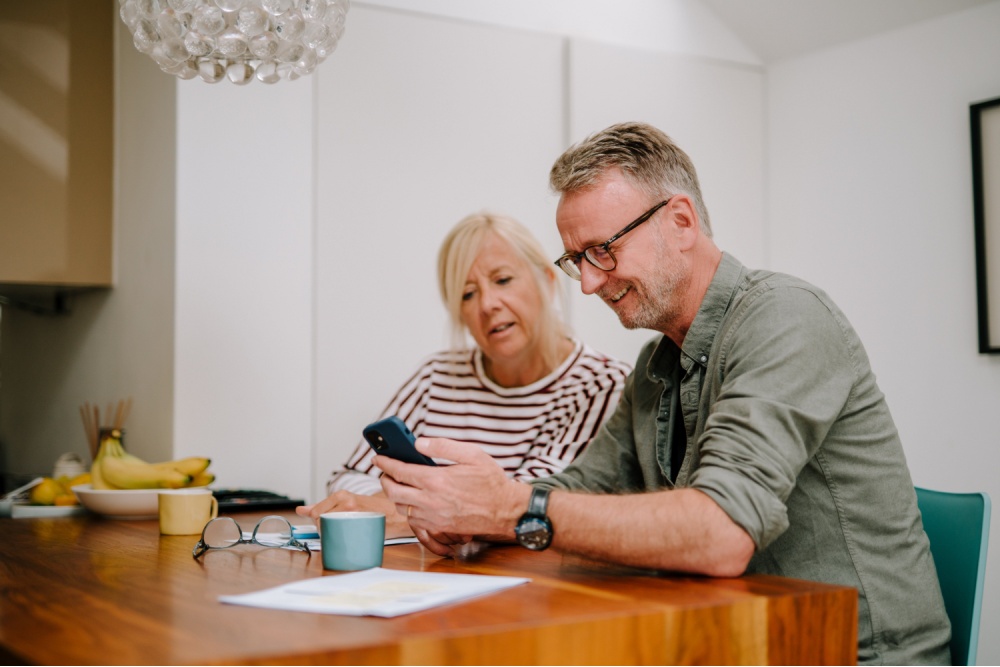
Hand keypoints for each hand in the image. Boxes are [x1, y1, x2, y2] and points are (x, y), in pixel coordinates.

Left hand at [294, 490, 412, 538]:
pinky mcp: (360, 526)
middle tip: (337, 529)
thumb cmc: (368, 508)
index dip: (318, 522)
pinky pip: (342, 536)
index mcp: (342, 495)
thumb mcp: (345, 502)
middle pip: (322, 521)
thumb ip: (322, 505)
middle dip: (324, 529)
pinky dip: (341, 539)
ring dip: (332, 534)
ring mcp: (353, 514)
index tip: (325, 524)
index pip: (316, 513)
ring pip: (330, 529)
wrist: (392, 513)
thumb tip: (301, 510)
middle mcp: (346, 502)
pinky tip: (348, 538)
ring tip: (343, 533)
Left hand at [375, 437, 530, 554]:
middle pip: (393, 491)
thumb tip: (419, 442)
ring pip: (401, 508)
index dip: (385, 462)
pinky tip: (414, 501)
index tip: (378, 457)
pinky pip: (413, 521)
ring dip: (395, 495)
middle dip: (385, 479)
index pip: (399, 471)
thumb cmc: (491, 482)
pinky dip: (408, 509)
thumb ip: (442, 446)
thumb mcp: (472, 454)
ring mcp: (433, 517)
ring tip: (398, 484)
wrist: (506, 510)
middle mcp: (430, 501)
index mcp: (436, 480)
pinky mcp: (438, 528)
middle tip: (386, 471)